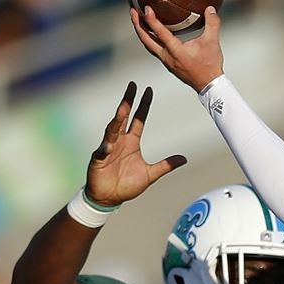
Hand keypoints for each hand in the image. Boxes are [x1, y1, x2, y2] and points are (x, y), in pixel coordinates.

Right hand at [85, 82, 186, 206]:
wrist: (109, 198)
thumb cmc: (126, 185)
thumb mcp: (150, 174)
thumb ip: (166, 165)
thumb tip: (184, 159)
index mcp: (131, 142)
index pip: (138, 119)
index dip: (143, 105)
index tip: (148, 90)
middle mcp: (119, 141)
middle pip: (124, 117)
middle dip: (128, 102)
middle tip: (133, 85)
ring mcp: (108, 148)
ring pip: (112, 130)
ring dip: (117, 120)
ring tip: (123, 109)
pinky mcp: (99, 159)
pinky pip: (102, 151)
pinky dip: (105, 148)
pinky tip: (108, 145)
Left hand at [130, 5, 224, 92]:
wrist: (209, 85)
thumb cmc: (209, 66)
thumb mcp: (212, 42)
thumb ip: (212, 24)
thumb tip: (210, 9)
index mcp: (175, 50)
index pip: (159, 33)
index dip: (151, 19)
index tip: (146, 8)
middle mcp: (167, 56)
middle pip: (146, 40)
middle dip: (137, 25)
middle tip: (132, 12)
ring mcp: (166, 61)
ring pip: (148, 45)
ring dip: (142, 32)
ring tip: (138, 20)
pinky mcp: (168, 64)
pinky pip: (154, 49)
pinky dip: (149, 39)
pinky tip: (152, 34)